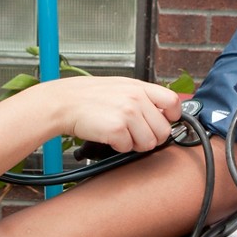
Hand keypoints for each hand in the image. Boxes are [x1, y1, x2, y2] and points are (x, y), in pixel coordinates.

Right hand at [40, 76, 180, 153]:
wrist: (64, 103)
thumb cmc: (88, 97)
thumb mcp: (120, 87)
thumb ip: (142, 98)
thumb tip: (161, 113)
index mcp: (139, 87)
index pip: (173, 102)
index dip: (172, 117)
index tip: (163, 122)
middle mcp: (137, 99)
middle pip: (163, 130)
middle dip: (150, 137)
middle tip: (134, 133)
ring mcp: (128, 114)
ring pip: (149, 143)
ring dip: (135, 144)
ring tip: (120, 134)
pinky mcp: (117, 129)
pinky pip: (129, 149)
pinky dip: (118, 147)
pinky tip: (108, 136)